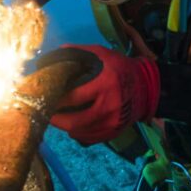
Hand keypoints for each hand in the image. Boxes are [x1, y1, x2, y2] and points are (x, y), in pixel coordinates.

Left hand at [33, 44, 159, 144]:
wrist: (145, 86)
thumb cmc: (119, 67)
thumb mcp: (101, 53)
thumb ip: (78, 52)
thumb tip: (53, 55)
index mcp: (105, 83)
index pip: (73, 97)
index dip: (56, 100)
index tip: (45, 97)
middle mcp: (110, 105)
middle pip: (75, 121)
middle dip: (56, 119)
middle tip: (46, 113)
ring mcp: (114, 122)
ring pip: (81, 132)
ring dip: (65, 127)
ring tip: (57, 118)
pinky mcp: (115, 131)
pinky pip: (90, 138)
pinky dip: (78, 133)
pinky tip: (73, 125)